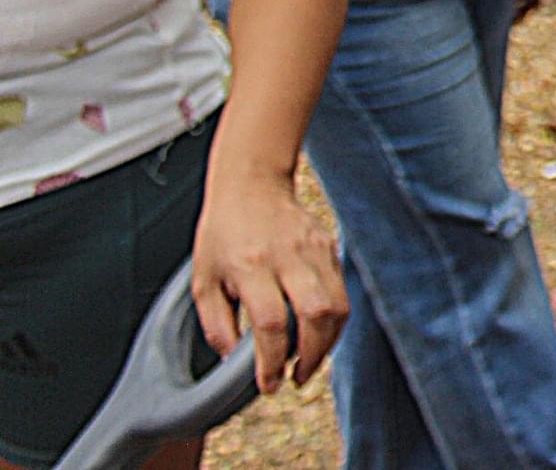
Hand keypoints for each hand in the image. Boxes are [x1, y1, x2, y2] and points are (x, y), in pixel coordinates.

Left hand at [190, 167, 346, 393]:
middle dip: (310, 356)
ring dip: (327, 342)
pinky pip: (341, 291)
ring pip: (337, 305)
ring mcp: (313, 249)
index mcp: (250, 266)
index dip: (272, 361)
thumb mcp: (203, 281)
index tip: (268, 383)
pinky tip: (316, 331)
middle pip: (315, 315)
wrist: (251, 185)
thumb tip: (234, 359)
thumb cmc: (223, 233)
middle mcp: (286, 257)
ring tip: (309, 360)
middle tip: (297, 376)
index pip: (271, 323)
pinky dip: (333, 319)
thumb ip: (217, 324)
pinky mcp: (329, 246)